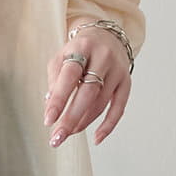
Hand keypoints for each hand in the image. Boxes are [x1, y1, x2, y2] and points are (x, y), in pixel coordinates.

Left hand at [43, 26, 131, 146]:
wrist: (106, 37)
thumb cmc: (79, 51)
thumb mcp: (61, 58)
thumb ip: (55, 81)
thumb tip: (51, 109)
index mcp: (82, 48)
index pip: (69, 76)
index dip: (58, 99)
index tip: (48, 120)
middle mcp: (103, 57)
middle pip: (87, 93)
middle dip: (71, 118)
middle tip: (58, 137)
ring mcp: (117, 70)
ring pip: (100, 103)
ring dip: (83, 122)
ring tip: (68, 132)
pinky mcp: (126, 82)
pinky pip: (119, 108)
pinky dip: (108, 125)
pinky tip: (97, 138)